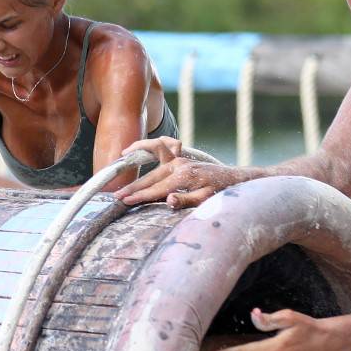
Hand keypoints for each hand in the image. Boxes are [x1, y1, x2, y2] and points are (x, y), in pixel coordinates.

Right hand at [114, 137, 240, 208]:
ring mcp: (179, 160)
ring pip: (152, 165)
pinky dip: (146, 149)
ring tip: (121, 171)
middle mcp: (179, 165)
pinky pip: (160, 150)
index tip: (125, 202)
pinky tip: (133, 151)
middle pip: (150, 178)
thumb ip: (186, 200)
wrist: (235, 180)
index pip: (156, 190)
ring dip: (136, 168)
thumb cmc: (222, 194)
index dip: (139, 196)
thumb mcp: (207, 201)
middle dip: (132, 187)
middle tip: (116, 196)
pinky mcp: (180, 159)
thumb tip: (167, 201)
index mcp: (184, 177)